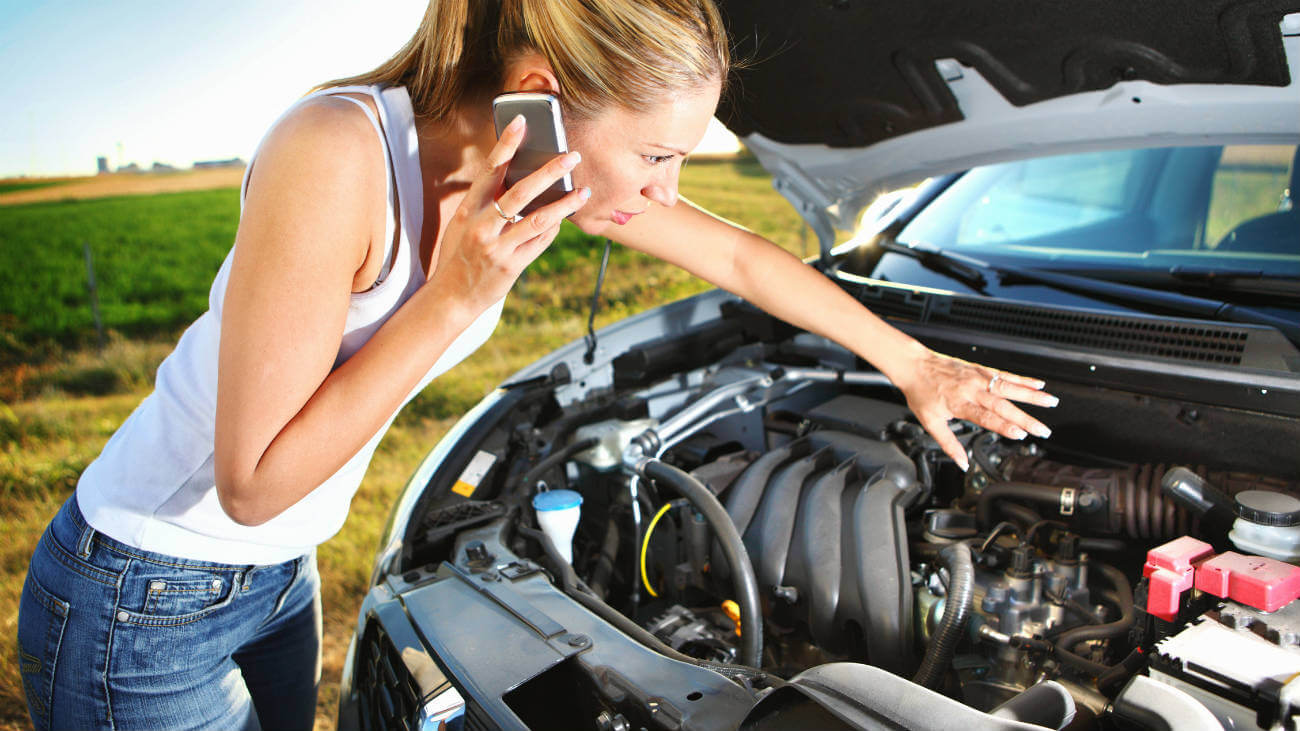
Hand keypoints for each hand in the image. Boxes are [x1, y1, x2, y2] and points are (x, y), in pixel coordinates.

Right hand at [427, 114, 590, 312]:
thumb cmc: (458, 253)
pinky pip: (540, 242)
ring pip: (538, 219)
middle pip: (521, 192)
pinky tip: (565, 218)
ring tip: (584, 191)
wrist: (451, 296)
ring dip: (565, 203)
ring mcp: (498, 247)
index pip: (491, 170)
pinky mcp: (512, 266)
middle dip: (549, 172)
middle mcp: (482, 226)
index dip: (506, 145)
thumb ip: (485, 202)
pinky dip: (554, 228)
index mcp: (468, 209)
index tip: (522, 122)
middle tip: (572, 156)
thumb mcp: (463, 223)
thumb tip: (515, 177)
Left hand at [892, 345, 1058, 470]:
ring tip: (1051, 401)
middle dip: (1025, 418)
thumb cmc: (921, 393)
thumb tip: (962, 463)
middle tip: (1043, 429)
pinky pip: (1004, 375)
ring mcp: (978, 378)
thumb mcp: (930, 422)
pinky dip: (1022, 379)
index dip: (1004, 426)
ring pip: (1008, 387)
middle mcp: (971, 389)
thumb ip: (948, 444)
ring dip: (1031, 395)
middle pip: (1003, 405)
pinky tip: (1038, 384)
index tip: (1021, 434)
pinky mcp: (980, 370)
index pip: (986, 417)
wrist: (914, 365)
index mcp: (959, 404)